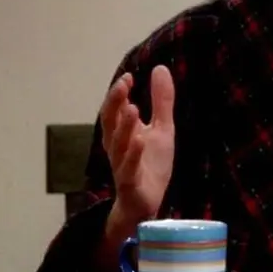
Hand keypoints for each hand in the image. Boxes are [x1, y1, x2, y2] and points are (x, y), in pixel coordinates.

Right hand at [100, 65, 175, 221]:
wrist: (147, 204)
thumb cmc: (150, 164)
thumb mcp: (162, 128)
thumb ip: (161, 101)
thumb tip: (160, 68)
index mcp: (122, 134)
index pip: (114, 110)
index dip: (118, 94)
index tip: (129, 77)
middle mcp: (117, 148)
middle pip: (110, 124)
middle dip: (114, 104)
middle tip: (122, 85)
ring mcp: (122, 166)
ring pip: (118, 146)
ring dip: (123, 127)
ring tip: (131, 108)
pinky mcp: (131, 184)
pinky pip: (128, 169)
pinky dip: (132, 155)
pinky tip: (139, 140)